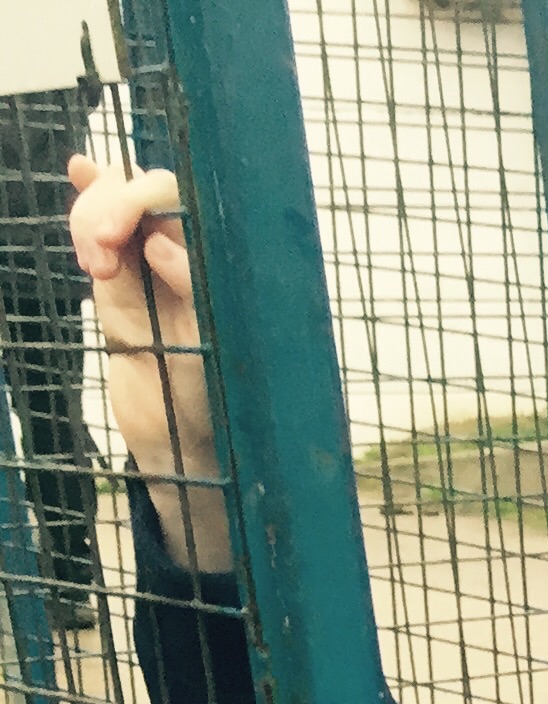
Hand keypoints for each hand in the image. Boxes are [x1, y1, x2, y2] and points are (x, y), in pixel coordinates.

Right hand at [67, 155, 230, 569]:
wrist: (185, 443)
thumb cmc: (218, 405)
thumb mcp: (211, 354)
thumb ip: (192, 300)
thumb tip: (160, 246)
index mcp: (223, 268)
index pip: (187, 203)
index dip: (145, 202)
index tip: (121, 240)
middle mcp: (189, 258)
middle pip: (146, 191)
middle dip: (111, 207)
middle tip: (95, 260)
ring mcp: (149, 266)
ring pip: (115, 204)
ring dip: (90, 217)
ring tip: (93, 267)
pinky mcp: (119, 283)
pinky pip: (101, 231)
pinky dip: (88, 200)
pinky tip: (79, 170)